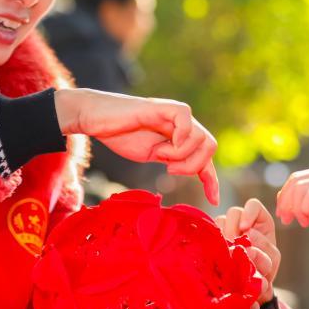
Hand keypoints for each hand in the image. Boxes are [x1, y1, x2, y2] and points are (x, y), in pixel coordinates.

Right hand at [55, 88, 219, 204]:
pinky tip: (162, 146)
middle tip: (169, 170)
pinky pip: (186, 119)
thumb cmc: (119, 135)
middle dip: (193, 166)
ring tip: (159, 154)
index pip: (206, 157)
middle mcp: (182, 124)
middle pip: (210, 146)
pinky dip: (180, 138)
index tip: (213, 200)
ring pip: (202, 137)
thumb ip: (171, 159)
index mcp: (180, 136)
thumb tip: (189, 170)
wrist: (95, 119)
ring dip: (181, 154)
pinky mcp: (163, 107)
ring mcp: (174, 114)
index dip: (212, 180)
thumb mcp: (151, 154)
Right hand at [216, 198, 279, 304]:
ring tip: (227, 253)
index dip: (249, 213)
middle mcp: (242, 222)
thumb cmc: (264, 271)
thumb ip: (264, 254)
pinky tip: (215, 253)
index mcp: (260, 223)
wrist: (250, 289)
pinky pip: (207, 233)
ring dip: (223, 236)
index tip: (245, 229)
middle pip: (233, 212)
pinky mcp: (213, 240)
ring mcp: (226, 231)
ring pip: (219, 221)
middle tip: (234, 246)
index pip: (253, 206)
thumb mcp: (270, 262)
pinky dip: (211, 241)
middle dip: (233, 229)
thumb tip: (249, 244)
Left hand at [275, 163, 308, 255]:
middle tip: (287, 219)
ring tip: (303, 222)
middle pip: (296, 180)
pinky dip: (304, 209)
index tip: (284, 214)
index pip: (297, 177)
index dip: (285, 196)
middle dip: (286, 202)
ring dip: (295, 207)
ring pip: (301, 187)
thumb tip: (286, 198)